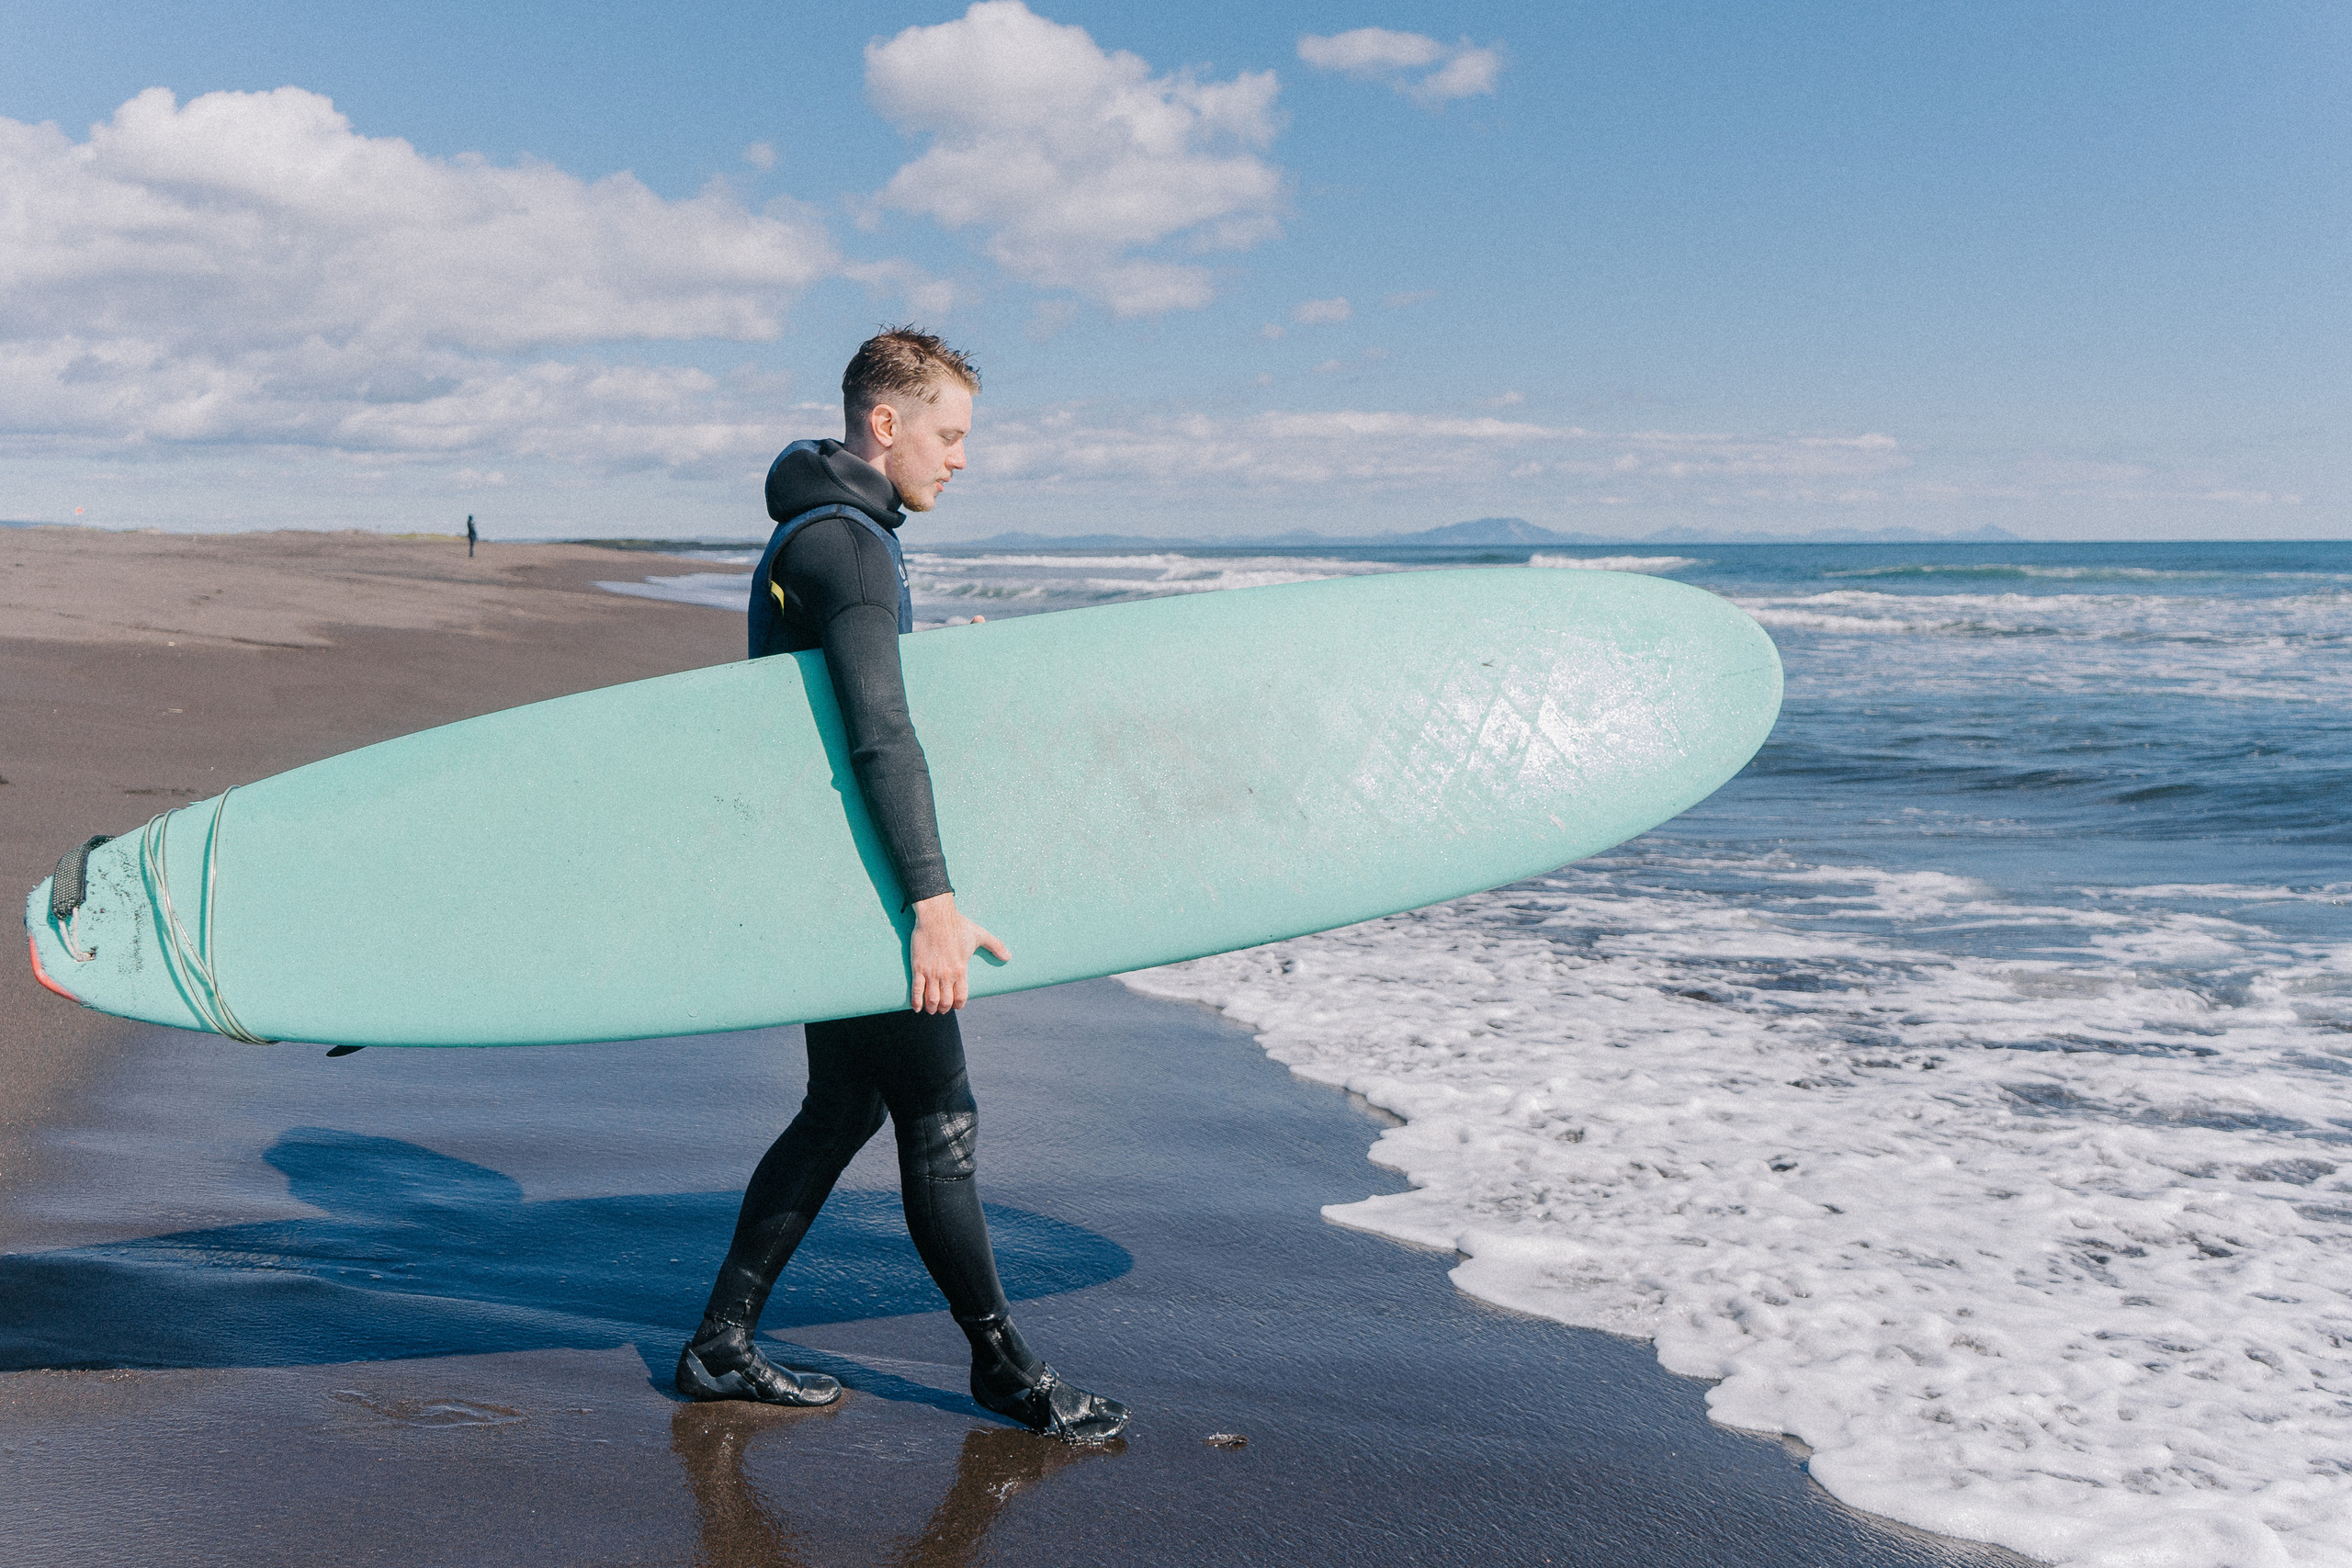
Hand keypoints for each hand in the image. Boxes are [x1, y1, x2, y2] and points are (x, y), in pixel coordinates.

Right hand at [909, 892, 1008, 1012]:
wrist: (937, 916)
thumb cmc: (959, 925)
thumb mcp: (980, 935)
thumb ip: (995, 946)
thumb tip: (1009, 956)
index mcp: (961, 969)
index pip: (961, 996)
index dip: (958, 1004)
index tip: (956, 1005)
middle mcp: (947, 974)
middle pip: (945, 1001)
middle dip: (944, 1009)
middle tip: (942, 1009)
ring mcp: (931, 972)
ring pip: (931, 998)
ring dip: (931, 1008)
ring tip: (931, 1010)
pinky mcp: (918, 967)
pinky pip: (916, 989)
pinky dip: (916, 1001)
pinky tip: (917, 1008)